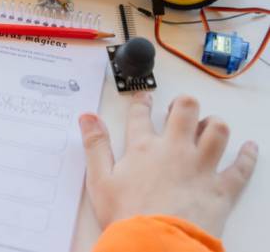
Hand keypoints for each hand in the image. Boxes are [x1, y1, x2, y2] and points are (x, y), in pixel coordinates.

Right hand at [79, 93, 257, 236]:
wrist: (157, 243)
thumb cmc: (127, 215)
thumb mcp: (99, 180)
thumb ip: (94, 145)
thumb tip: (87, 117)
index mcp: (143, 148)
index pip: (141, 116)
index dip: (142, 102)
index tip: (145, 98)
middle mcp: (174, 150)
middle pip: (185, 111)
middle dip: (184, 104)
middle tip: (180, 107)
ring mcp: (201, 167)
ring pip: (217, 131)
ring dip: (214, 123)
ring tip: (210, 124)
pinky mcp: (221, 188)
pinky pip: (241, 167)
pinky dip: (248, 156)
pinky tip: (249, 148)